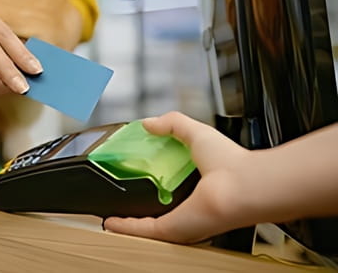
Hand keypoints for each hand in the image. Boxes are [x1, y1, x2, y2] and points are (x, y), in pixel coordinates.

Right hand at [103, 111, 253, 243]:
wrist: (244, 187)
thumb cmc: (233, 164)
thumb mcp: (197, 132)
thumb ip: (174, 124)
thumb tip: (149, 123)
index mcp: (197, 183)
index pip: (171, 184)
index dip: (153, 178)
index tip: (134, 171)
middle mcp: (190, 205)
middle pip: (159, 206)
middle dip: (139, 202)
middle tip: (118, 193)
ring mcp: (181, 219)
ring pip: (148, 223)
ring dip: (128, 221)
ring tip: (110, 213)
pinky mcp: (173, 229)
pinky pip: (144, 231)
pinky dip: (125, 227)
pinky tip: (110, 223)